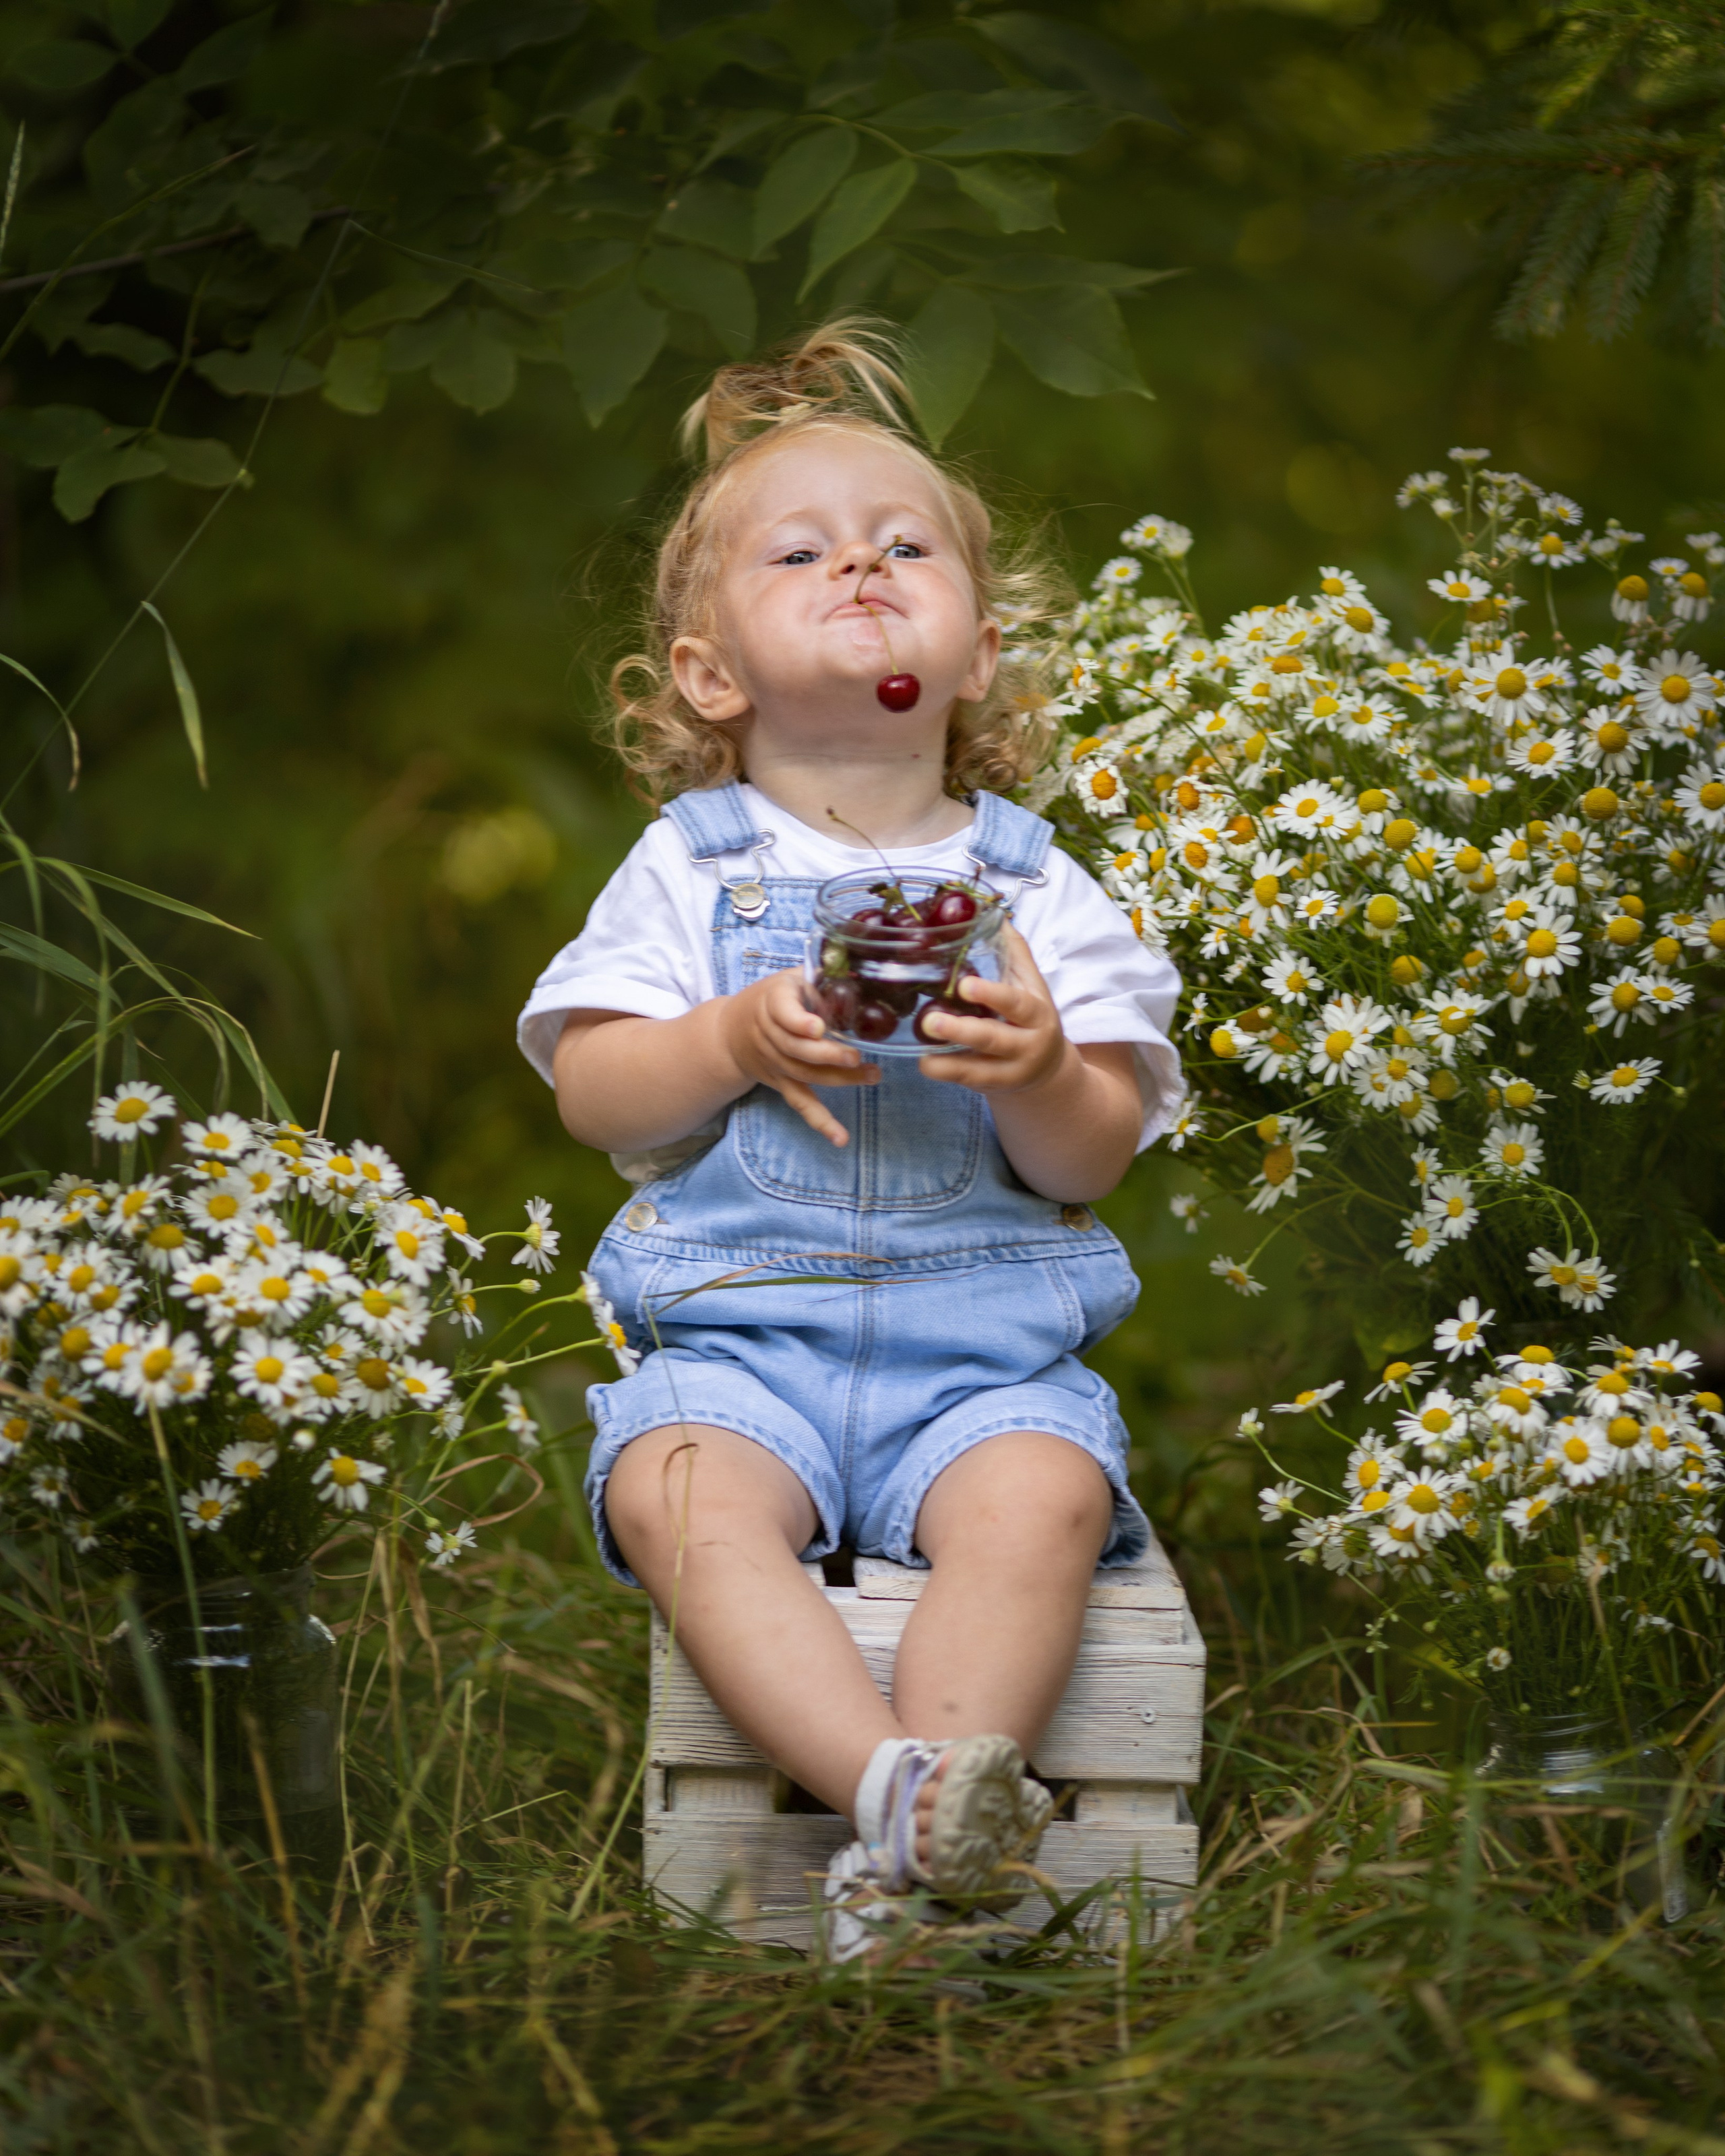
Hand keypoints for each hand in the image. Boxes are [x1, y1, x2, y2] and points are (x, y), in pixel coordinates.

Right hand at [718, 968, 877, 1145]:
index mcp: (773, 1000)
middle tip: (856, 1056)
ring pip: (804, 1075)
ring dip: (838, 1079)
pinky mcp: (781, 1083)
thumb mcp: (790, 977)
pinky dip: (820, 1122)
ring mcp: (775, 1063)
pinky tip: (840, 1138)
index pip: (782, 1012)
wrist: (729, 1031)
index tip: (817, 1026)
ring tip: (871, 1075)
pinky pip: (801, 1103)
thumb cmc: (772, 998)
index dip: (798, 1021)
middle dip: (827, 1055)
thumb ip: (820, 975)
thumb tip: (866, 968)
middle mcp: (770, 1034)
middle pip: (796, 1049)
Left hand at [915, 924, 1068, 1094]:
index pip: (1016, 1003)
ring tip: (922, 1056)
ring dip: (948, 1063)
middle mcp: (1027, 1045)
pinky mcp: (992, 1088)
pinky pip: (968, 1082)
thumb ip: (1015, 953)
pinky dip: (946, 1074)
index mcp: (1036, 1013)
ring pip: (978, 1069)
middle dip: (962, 1032)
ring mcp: (1010, 1071)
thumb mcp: (1032, 986)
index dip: (992, 994)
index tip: (965, 985)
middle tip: (930, 1022)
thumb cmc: (1030, 1017)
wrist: (1048, 1069)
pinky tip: (925, 1064)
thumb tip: (996, 913)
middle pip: (994, 1039)